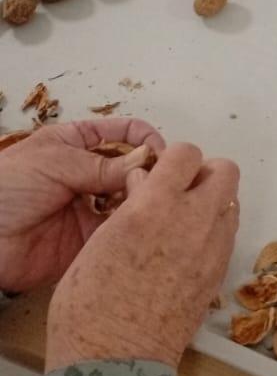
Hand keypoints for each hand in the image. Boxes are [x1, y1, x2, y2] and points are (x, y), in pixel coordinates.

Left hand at [0, 118, 163, 292]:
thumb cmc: (7, 188)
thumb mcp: (55, 162)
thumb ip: (102, 165)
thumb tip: (147, 161)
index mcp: (78, 145)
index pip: (124, 133)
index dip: (145, 139)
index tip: (161, 153)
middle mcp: (88, 175)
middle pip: (132, 168)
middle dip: (148, 173)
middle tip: (160, 184)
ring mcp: (88, 209)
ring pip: (129, 201)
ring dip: (141, 202)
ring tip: (148, 207)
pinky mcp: (86, 242)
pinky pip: (117, 235)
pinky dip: (130, 231)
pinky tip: (137, 230)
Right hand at [46, 142, 239, 371]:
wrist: (113, 364)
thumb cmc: (89, 308)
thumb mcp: (98, 243)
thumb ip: (130, 206)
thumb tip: (144, 184)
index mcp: (155, 207)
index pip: (186, 154)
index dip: (174, 159)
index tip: (160, 172)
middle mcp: (192, 221)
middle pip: (225, 171)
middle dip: (204, 175)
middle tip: (179, 192)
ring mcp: (212, 249)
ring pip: (231, 203)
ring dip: (212, 204)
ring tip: (182, 224)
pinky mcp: (219, 276)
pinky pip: (228, 237)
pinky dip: (214, 234)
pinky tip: (187, 252)